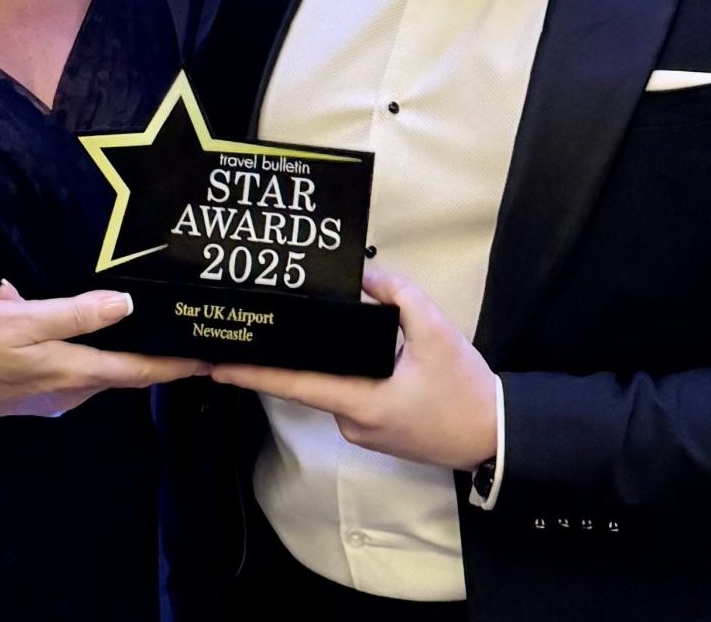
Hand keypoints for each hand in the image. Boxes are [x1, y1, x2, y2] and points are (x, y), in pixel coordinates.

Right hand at [0, 281, 207, 419]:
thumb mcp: (22, 319)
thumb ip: (76, 315)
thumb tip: (125, 307)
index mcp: (71, 374)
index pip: (139, 372)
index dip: (176, 366)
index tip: (210, 361)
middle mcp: (65, 393)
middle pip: (118, 371)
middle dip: (144, 349)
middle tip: (169, 322)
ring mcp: (45, 398)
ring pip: (86, 365)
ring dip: (93, 338)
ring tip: (100, 303)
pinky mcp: (26, 395)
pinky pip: (56, 364)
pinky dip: (57, 339)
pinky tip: (28, 307)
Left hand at [210, 268, 495, 468]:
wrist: (495, 437)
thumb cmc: (465, 389)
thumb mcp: (437, 332)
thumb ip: (399, 296)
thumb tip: (365, 274)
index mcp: (360, 402)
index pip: (294, 385)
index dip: (252, 374)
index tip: (216, 364)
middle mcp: (351, 422)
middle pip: (306, 383)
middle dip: (280, 356)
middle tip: (252, 325)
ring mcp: (361, 430)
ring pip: (329, 387)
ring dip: (320, 361)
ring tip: (301, 325)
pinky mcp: (373, 430)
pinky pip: (346, 394)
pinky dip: (341, 372)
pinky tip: (344, 347)